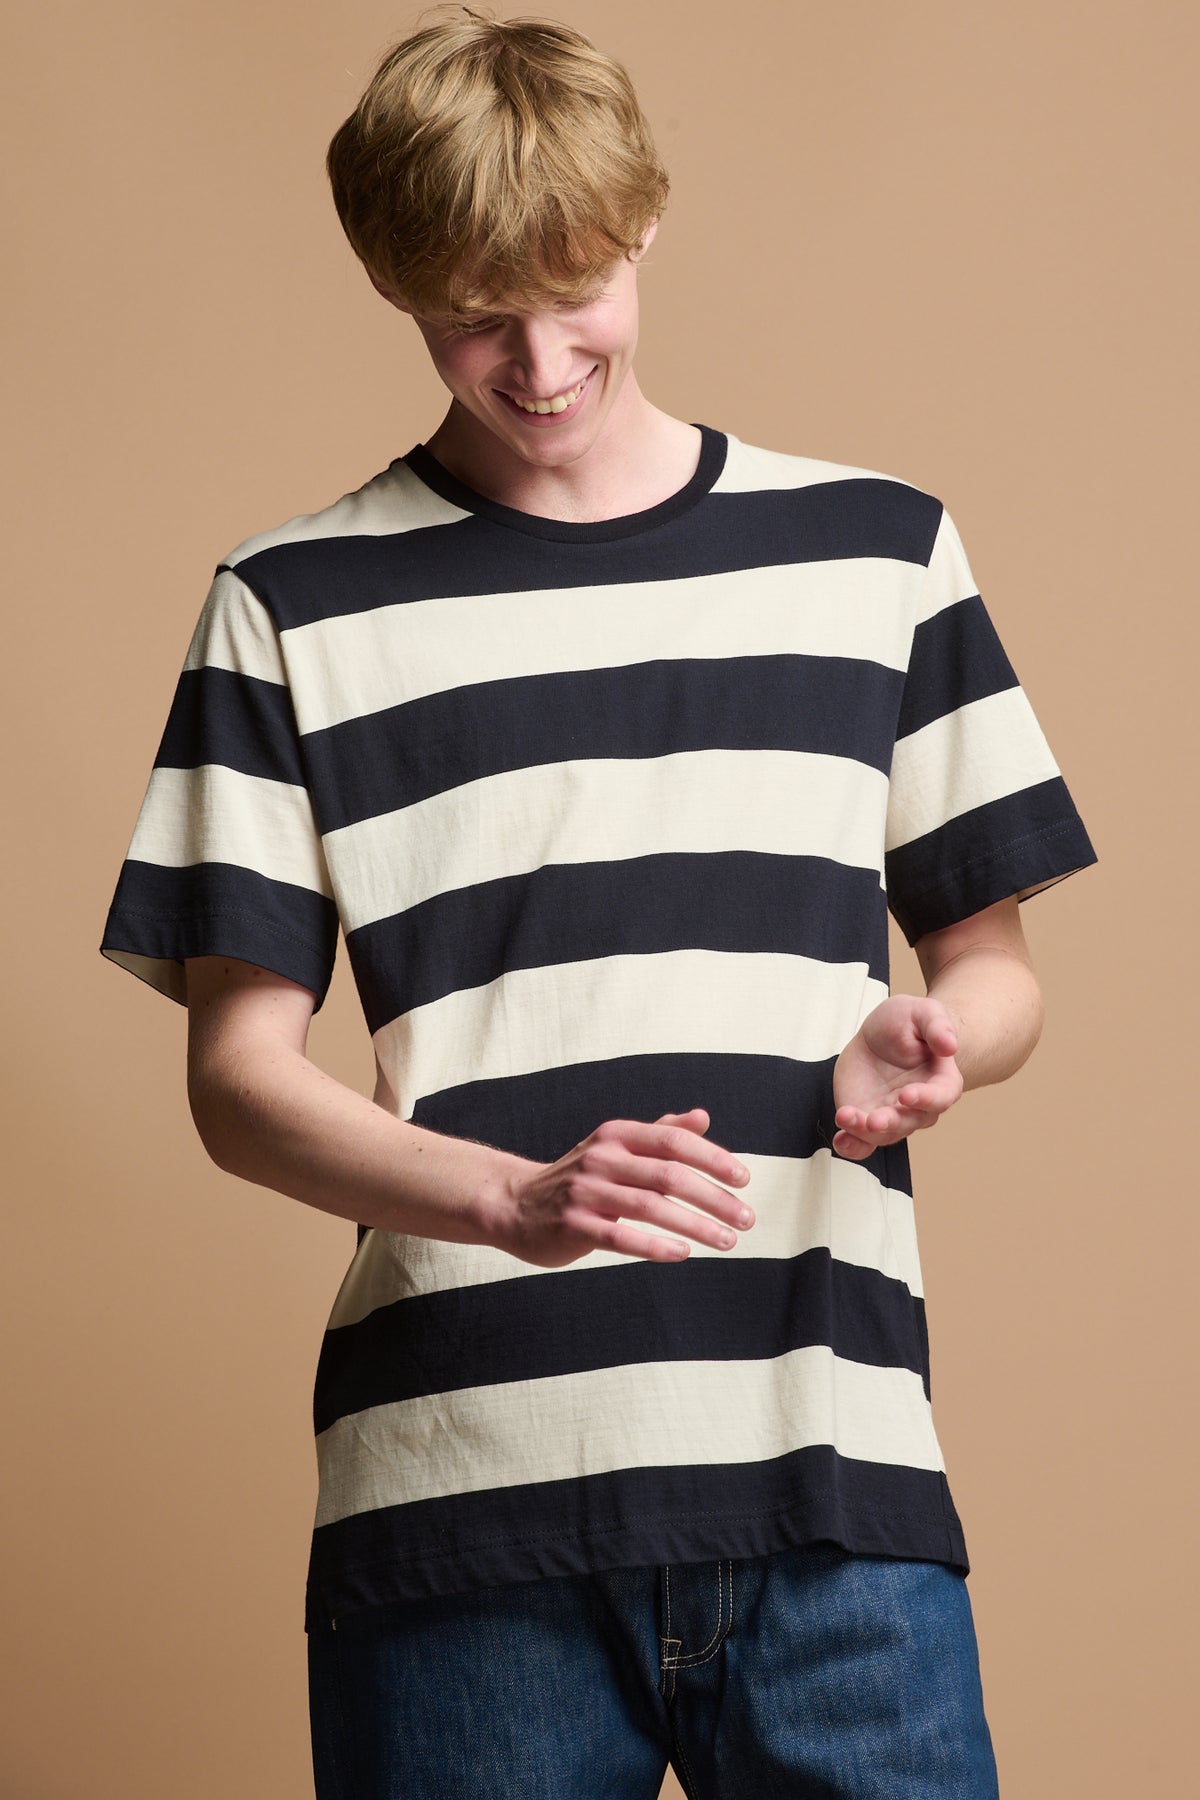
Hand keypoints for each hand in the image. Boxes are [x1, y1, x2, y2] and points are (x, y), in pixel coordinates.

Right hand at [496, 1108, 753, 1267]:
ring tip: (727, 1242)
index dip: (713, 1158)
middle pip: (669, 1175)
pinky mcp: (573, 1226)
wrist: (514, 1205)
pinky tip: (682, 1253)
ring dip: (695, 1225)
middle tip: (746, 1219)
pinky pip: (621, 1237)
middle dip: (714, 1198)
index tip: (744, 1180)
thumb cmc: (579, 1178)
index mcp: (616, 1135)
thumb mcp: (616, 1147)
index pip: (673, 1141)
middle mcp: (601, 1158)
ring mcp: (585, 1192)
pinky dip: (655, 1246)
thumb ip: (659, 1133)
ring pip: (651, 1207)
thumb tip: (702, 1117)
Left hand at [832, 996, 962, 1160]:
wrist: (881, 1033)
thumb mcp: (924, 1012)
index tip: (907, 1095)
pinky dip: (852, 1146)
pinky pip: (863, 1141)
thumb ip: (938, 1026)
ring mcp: (894, 1115)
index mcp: (942, 1081)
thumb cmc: (909, 1022)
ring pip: (884, 1133)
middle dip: (891, 1122)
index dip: (926, 1099)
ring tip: (845, 1117)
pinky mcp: (868, 1118)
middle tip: (874, 1119)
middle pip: (910, 1122)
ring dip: (864, 1132)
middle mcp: (920, 1106)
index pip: (941, 1097)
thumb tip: (950, 1045)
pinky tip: (840, 1141)